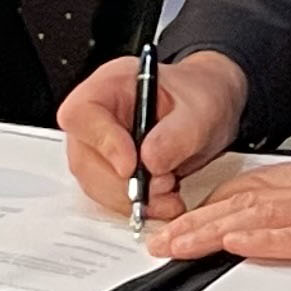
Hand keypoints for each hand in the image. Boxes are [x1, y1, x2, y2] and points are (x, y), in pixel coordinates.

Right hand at [58, 48, 246, 215]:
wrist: (210, 110)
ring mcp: (98, 145)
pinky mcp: (108, 169)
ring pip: (95, 183)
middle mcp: (97, 116)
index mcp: (110, 86)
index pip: (81, 114)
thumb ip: (177, 135)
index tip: (131, 165)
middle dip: (122, 184)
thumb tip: (150, 162)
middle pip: (84, 158)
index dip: (102, 143)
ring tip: (169, 194)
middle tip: (163, 185)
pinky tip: (164, 201)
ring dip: (131, 199)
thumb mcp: (200, 111)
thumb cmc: (200, 97)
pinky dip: (136, 205)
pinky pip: (110, 195)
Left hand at [141, 141, 290, 265]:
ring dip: (213, 231)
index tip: (185, 215)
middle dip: (198, 220)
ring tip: (177, 244)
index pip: (259, 188)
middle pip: (246, 201)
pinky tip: (236, 242)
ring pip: (261, 217)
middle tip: (158, 235)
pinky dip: (264, 239)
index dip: (216, 201)